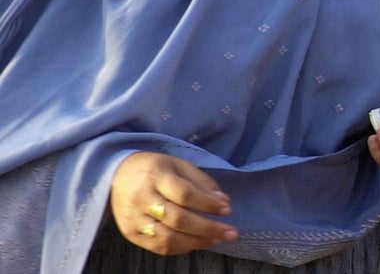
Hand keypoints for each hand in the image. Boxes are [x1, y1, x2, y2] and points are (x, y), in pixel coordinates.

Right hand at [110, 152, 237, 254]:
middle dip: (208, 228)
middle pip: (178, 219)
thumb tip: (223, 201)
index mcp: (155, 175)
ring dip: (197, 241)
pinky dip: (181, 248)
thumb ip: (201, 181)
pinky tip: (197, 243)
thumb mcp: (178, 164)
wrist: (115, 175)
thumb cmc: (154, 168)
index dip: (207, 204)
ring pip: (168, 238)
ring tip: (217, 239)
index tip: (227, 209)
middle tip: (230, 232)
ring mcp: (134, 218)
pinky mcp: (130, 233)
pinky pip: (158, 247)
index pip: (184, 193)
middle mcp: (142, 198)